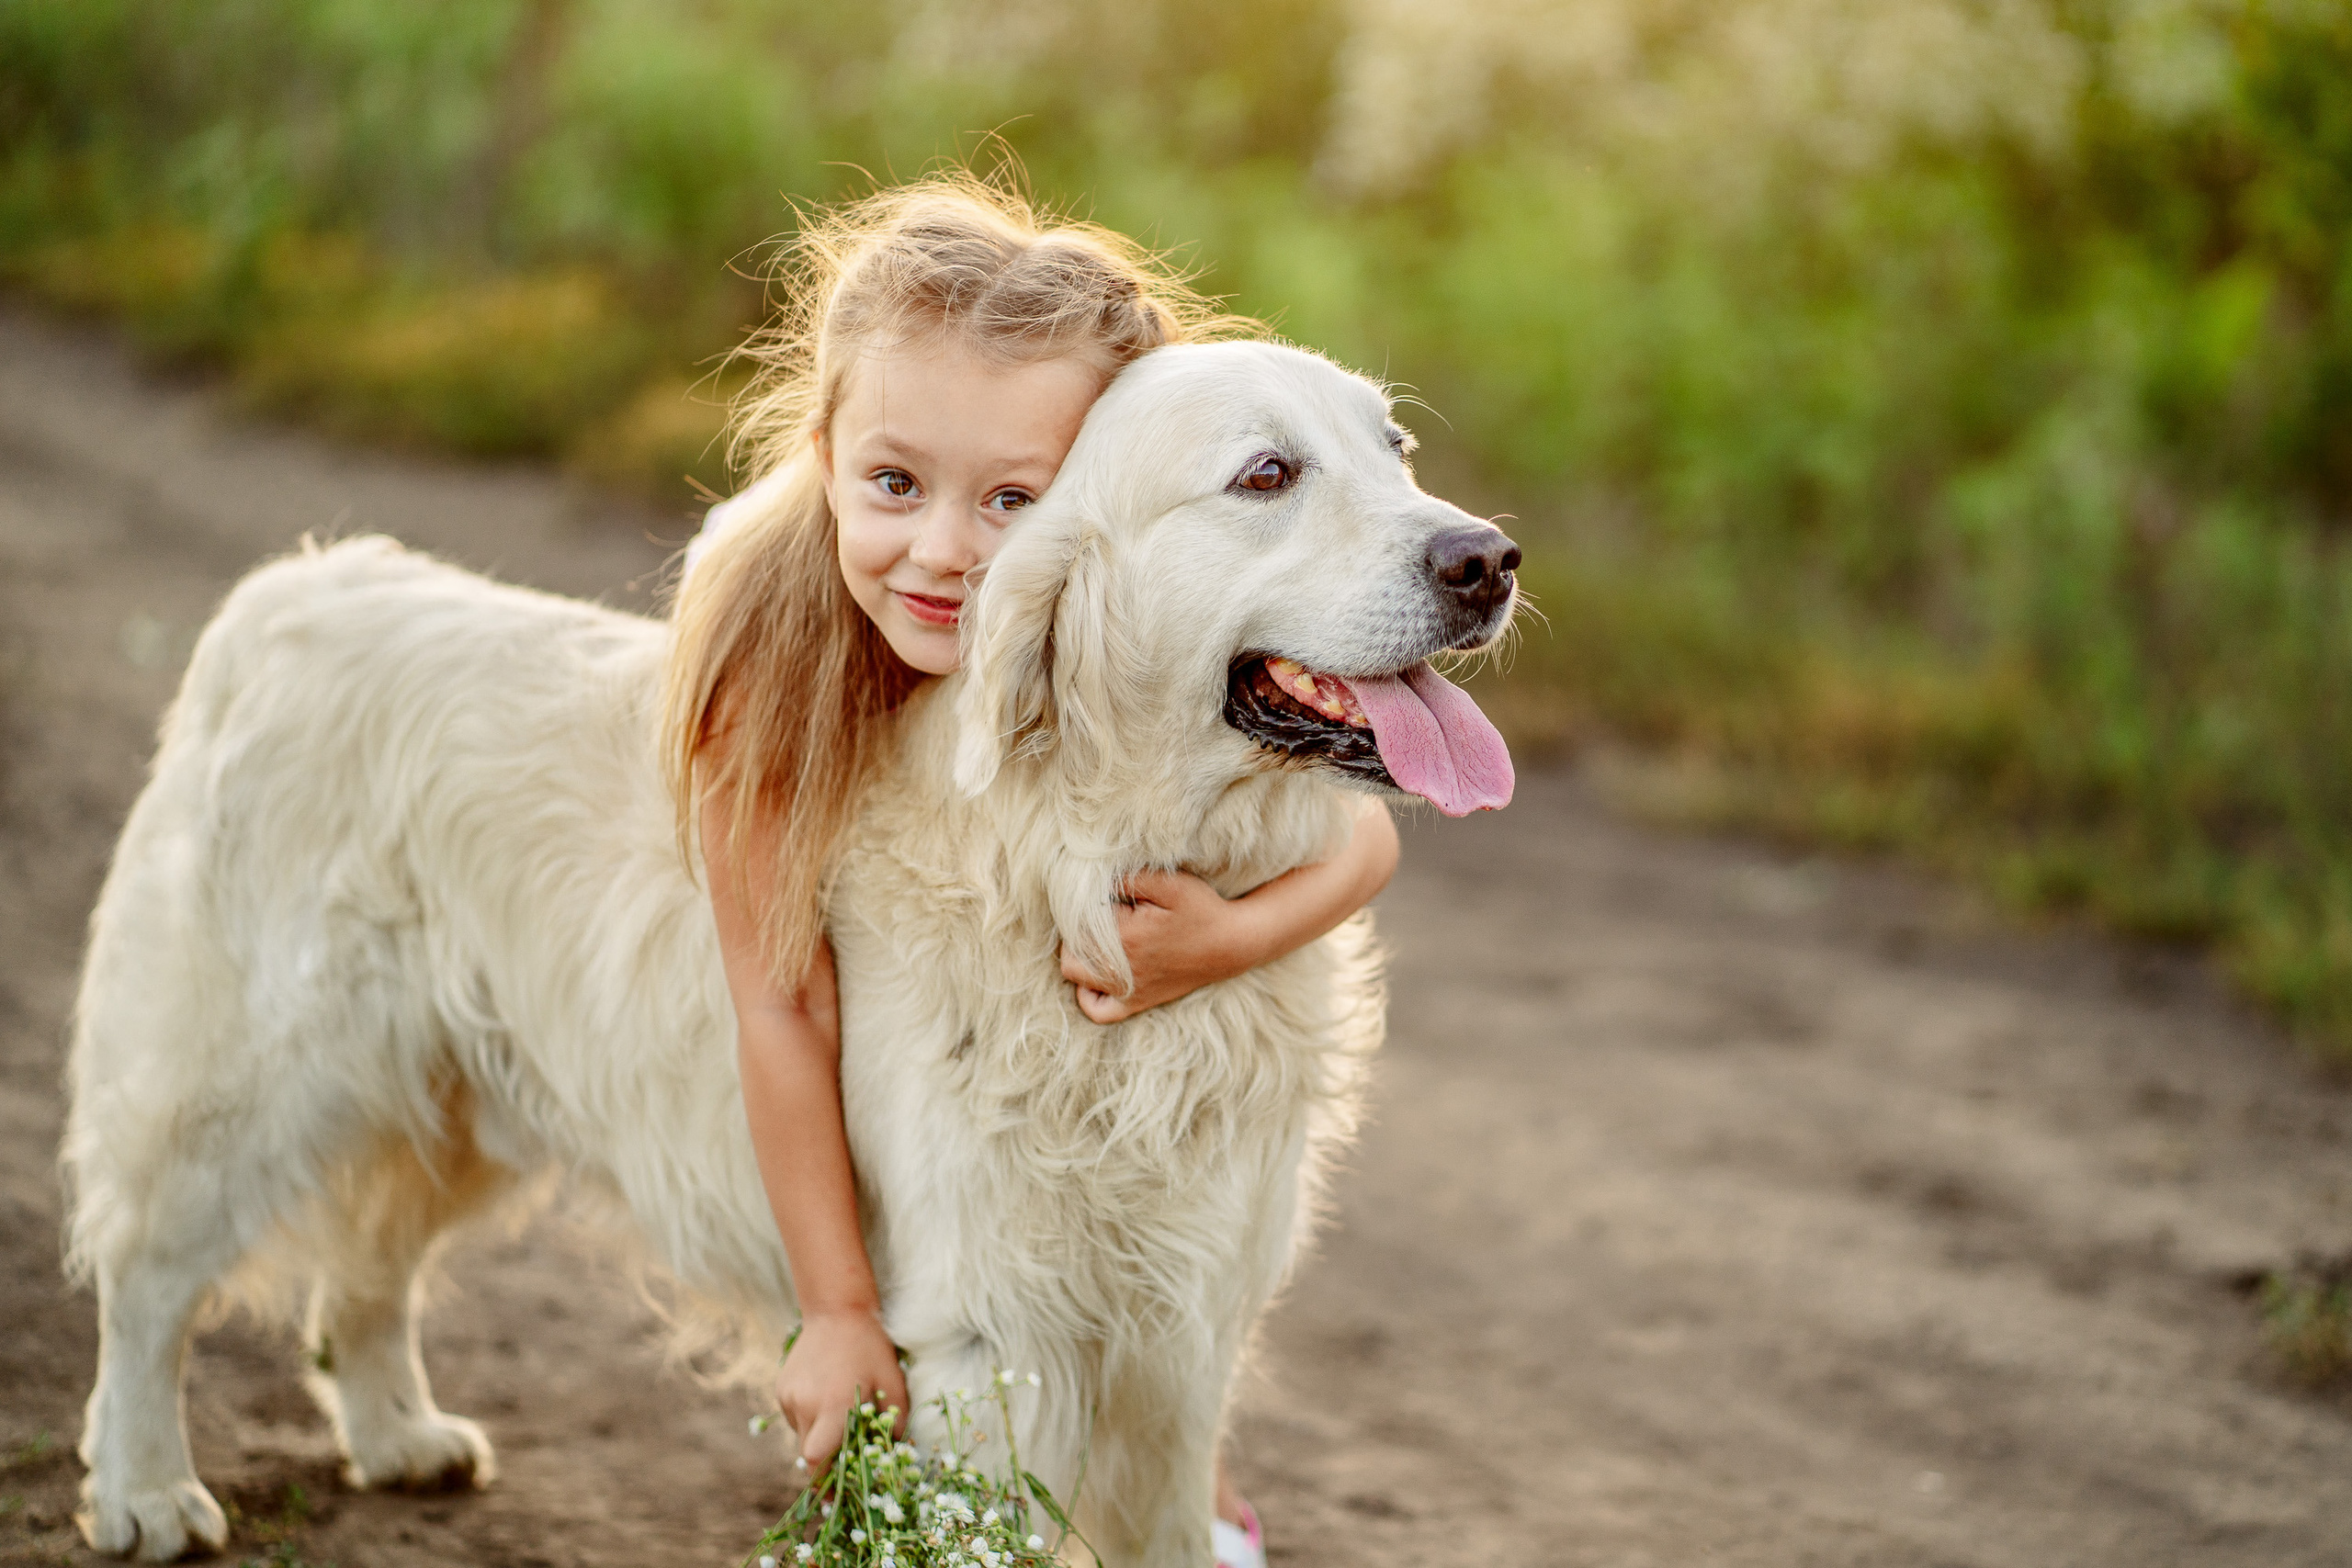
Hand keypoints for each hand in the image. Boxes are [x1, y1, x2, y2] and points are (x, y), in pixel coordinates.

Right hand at [772, 1308, 908, 1472]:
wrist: (836, 1310)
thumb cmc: (872, 1348)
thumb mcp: (895, 1385)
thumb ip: (894, 1426)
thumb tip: (894, 1457)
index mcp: (835, 1406)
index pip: (818, 1461)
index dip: (825, 1483)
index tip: (835, 1499)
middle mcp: (806, 1404)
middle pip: (809, 1455)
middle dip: (826, 1463)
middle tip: (844, 1463)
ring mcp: (789, 1397)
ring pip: (801, 1436)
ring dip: (819, 1437)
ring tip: (839, 1414)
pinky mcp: (781, 1389)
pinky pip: (795, 1418)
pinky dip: (810, 1418)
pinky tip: (826, 1396)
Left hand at [1060, 867, 1256, 1023]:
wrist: (1231, 945)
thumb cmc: (1202, 910)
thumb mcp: (1171, 883)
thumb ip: (1130, 878)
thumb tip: (1097, 880)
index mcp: (1125, 936)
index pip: (1077, 921)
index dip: (1081, 905)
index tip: (1100, 896)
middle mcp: (1121, 968)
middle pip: (1069, 951)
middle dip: (1073, 931)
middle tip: (1094, 916)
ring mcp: (1128, 989)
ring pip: (1076, 977)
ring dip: (1077, 957)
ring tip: (1095, 939)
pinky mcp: (1137, 1001)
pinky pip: (1098, 1011)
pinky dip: (1088, 995)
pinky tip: (1098, 975)